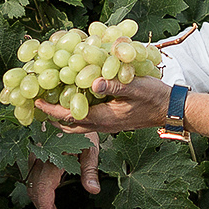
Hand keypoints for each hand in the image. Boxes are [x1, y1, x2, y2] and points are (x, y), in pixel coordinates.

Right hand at [28, 135, 99, 208]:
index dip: (45, 206)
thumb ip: (90, 169)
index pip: (44, 186)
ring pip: (32, 186)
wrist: (69, 112)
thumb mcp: (91, 147)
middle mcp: (39, 157)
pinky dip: (40, 194)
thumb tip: (93, 191)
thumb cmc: (84, 129)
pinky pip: (33, 179)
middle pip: (36, 190)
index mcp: (53, 155)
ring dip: (43, 205)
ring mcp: (34, 157)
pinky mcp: (34, 157)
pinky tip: (51, 204)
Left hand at [35, 74, 169, 136]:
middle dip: (51, 116)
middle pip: (69, 125)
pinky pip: (87, 119)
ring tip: (50, 101)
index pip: (71, 117)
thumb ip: (115, 85)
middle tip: (37, 102)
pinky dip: (75, 111)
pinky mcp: (111, 120)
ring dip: (62, 115)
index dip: (52, 110)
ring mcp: (107, 124)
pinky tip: (73, 97)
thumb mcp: (136, 87)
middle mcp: (103, 124)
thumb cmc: (155, 96)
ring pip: (77, 125)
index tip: (37, 101)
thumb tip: (92, 83)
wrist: (171, 109)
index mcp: (104, 118)